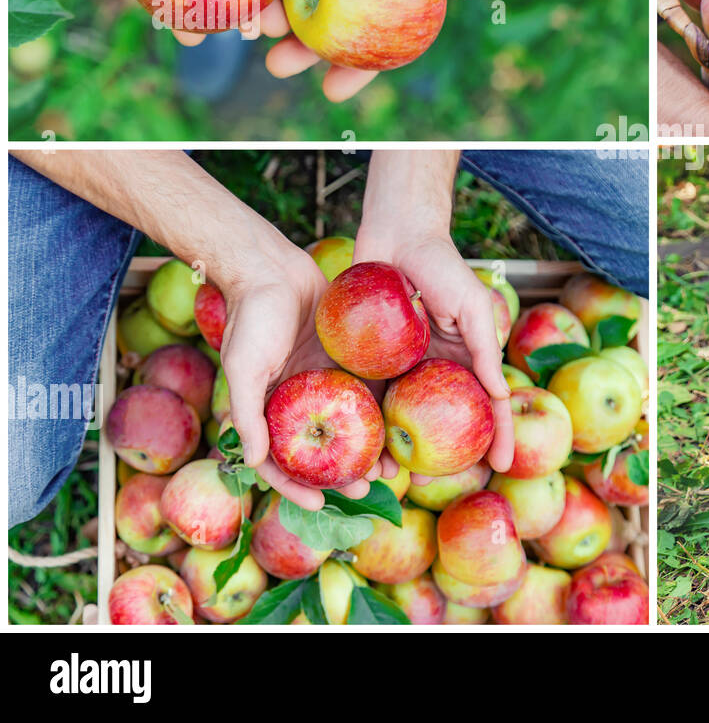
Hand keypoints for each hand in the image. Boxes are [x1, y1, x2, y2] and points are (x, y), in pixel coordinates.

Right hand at [221, 246, 382, 509]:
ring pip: (348, 426)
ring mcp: (324, 381)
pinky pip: (366, 391)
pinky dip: (380, 411)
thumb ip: (247, 412)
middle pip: (320, 449)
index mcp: (268, 409)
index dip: (294, 486)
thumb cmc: (253, 316)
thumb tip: (255, 462)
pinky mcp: (347, 360)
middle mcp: (297, 401)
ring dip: (367, 448)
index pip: (279, 460)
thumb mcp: (243, 366)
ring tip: (391, 468)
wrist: (273, 267)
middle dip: (341, 474)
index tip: (317, 504)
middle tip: (367, 488)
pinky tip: (401, 424)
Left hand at [353, 230, 513, 472]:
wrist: (394, 234)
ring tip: (383, 473)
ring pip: (399, 417)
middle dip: (436, 456)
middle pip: (440, 421)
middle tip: (428, 481)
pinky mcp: (367, 359)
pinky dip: (362, 419)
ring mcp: (399, 366)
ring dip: (392, 447)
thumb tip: (501, 395)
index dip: (498, 435)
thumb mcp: (471, 305)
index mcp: (463, 358)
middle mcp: (432, 369)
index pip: (488, 403)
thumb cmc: (441, 265)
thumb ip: (484, 347)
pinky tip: (354, 442)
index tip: (503, 466)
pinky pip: (366, 393)